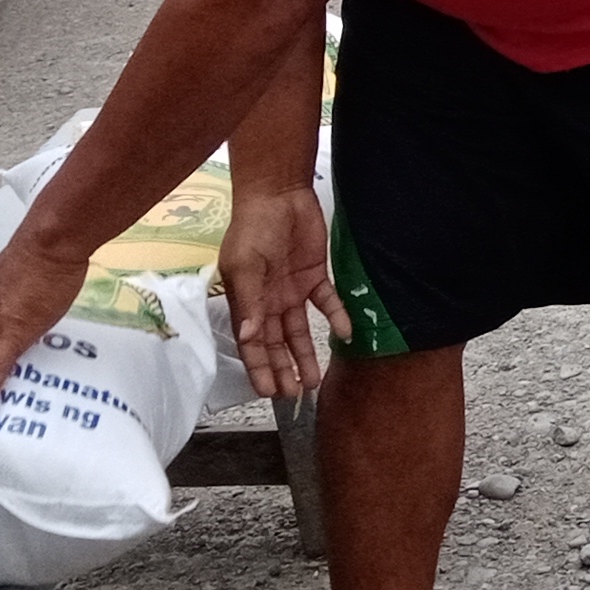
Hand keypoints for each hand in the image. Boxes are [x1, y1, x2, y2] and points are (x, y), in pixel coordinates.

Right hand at [218, 182, 348, 399]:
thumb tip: (247, 337)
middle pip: (277, 343)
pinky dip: (335, 317)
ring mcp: (292, 290)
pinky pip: (327, 302)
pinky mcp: (314, 276)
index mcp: (247, 301)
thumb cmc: (252, 228)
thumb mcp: (245, 265)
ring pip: (300, 331)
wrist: (278, 194)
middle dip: (283, 370)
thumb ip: (249, 302)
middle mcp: (269, 302)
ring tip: (315, 380)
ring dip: (306, 354)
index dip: (259, 369)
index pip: (252, 344)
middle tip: (295, 395)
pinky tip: (344, 334)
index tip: (267, 393)